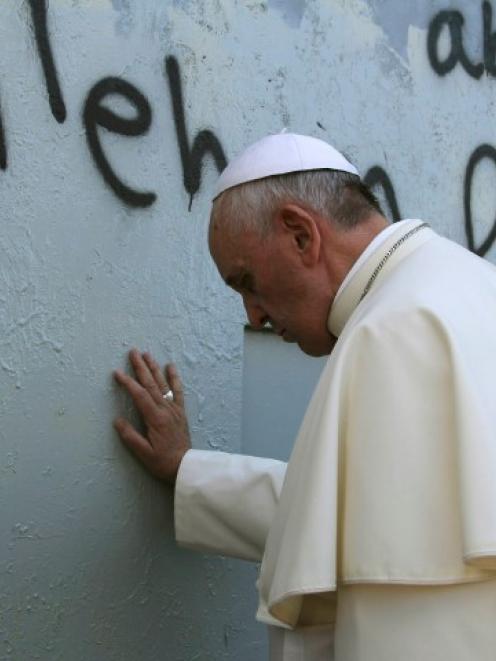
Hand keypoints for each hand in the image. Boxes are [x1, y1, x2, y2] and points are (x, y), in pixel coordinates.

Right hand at [113, 349, 190, 483]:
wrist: (186, 466)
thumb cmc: (163, 462)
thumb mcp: (143, 454)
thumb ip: (130, 437)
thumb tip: (117, 420)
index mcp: (156, 419)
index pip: (140, 395)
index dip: (128, 383)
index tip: (117, 373)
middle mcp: (166, 410)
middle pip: (151, 384)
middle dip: (141, 367)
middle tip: (133, 352)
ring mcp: (174, 409)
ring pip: (163, 384)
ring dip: (154, 368)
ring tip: (147, 354)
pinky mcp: (180, 411)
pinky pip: (178, 391)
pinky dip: (174, 378)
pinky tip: (171, 366)